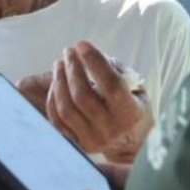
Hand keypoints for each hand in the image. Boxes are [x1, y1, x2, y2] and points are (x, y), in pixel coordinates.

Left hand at [48, 42, 152, 162]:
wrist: (131, 142)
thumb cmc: (132, 106)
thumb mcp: (135, 86)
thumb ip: (115, 70)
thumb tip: (88, 55)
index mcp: (130, 112)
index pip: (111, 84)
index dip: (94, 62)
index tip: (82, 45)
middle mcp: (111, 128)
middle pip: (83, 95)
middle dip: (72, 68)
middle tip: (68, 51)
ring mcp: (92, 139)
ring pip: (66, 109)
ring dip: (59, 81)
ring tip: (60, 64)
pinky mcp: (78, 144)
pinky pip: (57, 121)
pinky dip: (53, 99)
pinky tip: (56, 84)